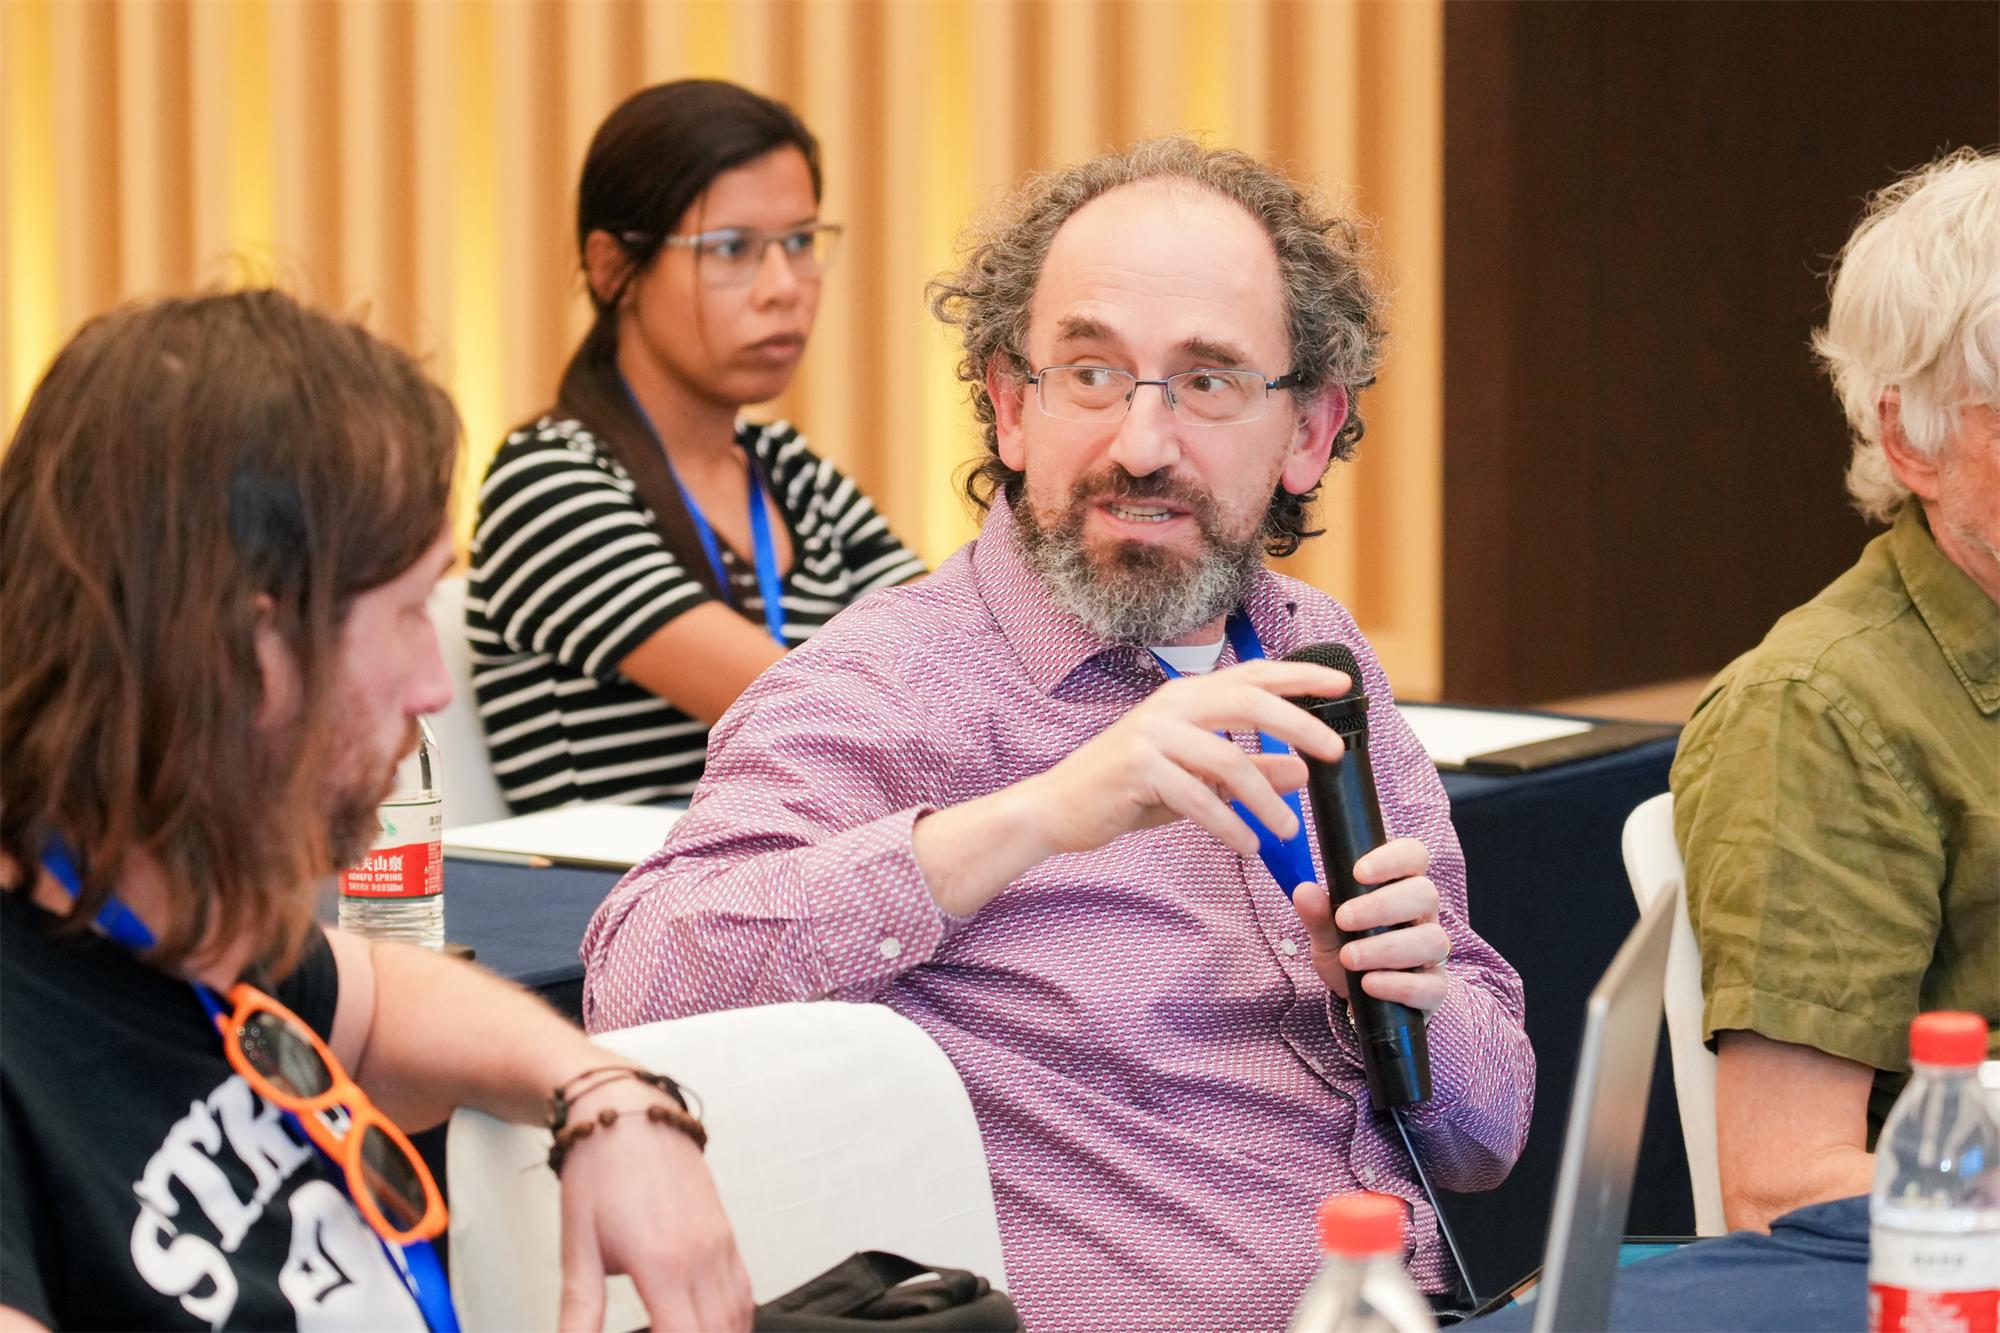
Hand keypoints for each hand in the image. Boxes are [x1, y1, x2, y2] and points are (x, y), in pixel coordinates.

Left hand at [555, 1082, 752, 1332]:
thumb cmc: (601, 1173)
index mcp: (663, 1264)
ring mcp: (720, 1245)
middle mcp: (701, 1257)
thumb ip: (579, 1312)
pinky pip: (744, 1292)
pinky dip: (735, 1322)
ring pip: (738, 1318)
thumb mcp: (578, 1249)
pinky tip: (716, 1329)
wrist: (628, 1113)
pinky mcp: (727, 1235)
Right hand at [1027, 659, 1349, 858]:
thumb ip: (1248, 772)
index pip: (1253, 675)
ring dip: (1266, 800)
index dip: (1300, 675)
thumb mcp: (1196, 778)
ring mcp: (1152, 734)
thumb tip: (1301, 769)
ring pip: (1228, 760)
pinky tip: (1248, 845)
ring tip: (1288, 830)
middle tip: (1334, 753)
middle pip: (1249, 703)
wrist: (1059, 807)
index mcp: (1186, 696)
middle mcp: (1171, 705)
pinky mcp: (1138, 768)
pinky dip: (1229, 825)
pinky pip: (1198, 798)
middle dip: (1299, 725)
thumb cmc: (1128, 788)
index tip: (1341, 682)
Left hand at [1293, 837, 1452, 1015]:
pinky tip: (1369, 984)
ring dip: (1386, 948)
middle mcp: (1424, 916)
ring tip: (1349, 958)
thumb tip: (1304, 891)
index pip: (1414, 856)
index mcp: (1401, 889)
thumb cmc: (1349, 954)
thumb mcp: (1326, 934)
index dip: (1392, 858)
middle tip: (1344, 920)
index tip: (1358, 872)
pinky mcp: (1435, 989)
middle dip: (1382, 905)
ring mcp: (1433, 953)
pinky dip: (1398, 985)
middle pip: (1426, 894)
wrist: (1358, 1001)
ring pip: (1432, 940)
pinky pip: (1431, 985)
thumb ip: (1317, 914)